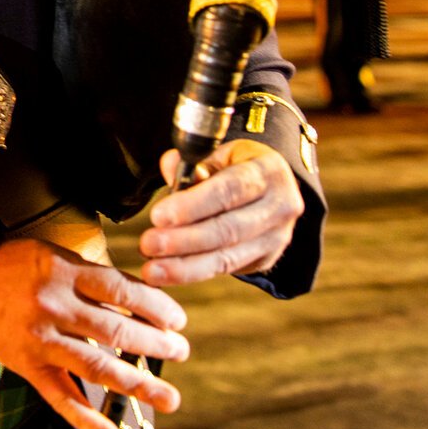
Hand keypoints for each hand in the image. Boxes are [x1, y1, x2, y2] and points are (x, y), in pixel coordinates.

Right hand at [0, 239, 187, 428]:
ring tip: (167, 396)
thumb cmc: (18, 267)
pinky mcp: (28, 366)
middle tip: (180, 352)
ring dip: (137, 384)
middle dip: (155, 345)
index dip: (156, 308)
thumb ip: (95, 280)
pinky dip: (88, 420)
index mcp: (64, 272)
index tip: (177, 320)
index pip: (122, 292)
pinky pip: (61, 397)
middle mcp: (54, 305)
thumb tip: (143, 306)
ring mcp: (40, 339)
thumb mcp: (56, 257)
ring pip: (96, 366)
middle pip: (116, 331)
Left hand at [139, 141, 303, 286]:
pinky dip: (191, 273)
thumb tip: (169, 165)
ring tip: (151, 269)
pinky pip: (224, 268)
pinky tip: (164, 275)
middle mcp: (279, 207)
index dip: (193, 205)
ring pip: (226, 256)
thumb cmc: (237, 167)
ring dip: (184, 266)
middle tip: (148, 244)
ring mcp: (276, 237)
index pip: (229, 190)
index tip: (158, 216)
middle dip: (183, 240)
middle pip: (227, 229)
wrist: (273, 190)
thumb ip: (194, 162)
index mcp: (269, 172)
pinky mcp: (265, 259)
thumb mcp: (221, 154)